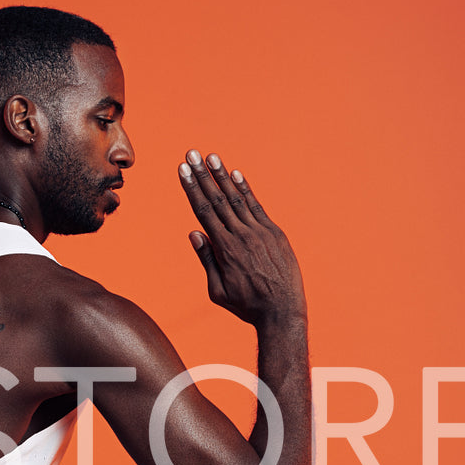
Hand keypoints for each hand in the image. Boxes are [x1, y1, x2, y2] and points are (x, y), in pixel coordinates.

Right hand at [178, 149, 304, 326]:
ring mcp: (260, 232)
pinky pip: (256, 206)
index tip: (182, 171)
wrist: (282, 310)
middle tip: (190, 154)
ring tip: (210, 157)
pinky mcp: (274, 232)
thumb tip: (194, 233)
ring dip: (222, 176)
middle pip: (217, 199)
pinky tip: (235, 174)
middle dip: (202, 175)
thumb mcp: (218, 291)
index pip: (204, 212)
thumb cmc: (246, 304)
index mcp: (224, 249)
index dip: (192, 189)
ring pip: (237, 198)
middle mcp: (241, 235)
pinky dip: (246, 189)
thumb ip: (207, 260)